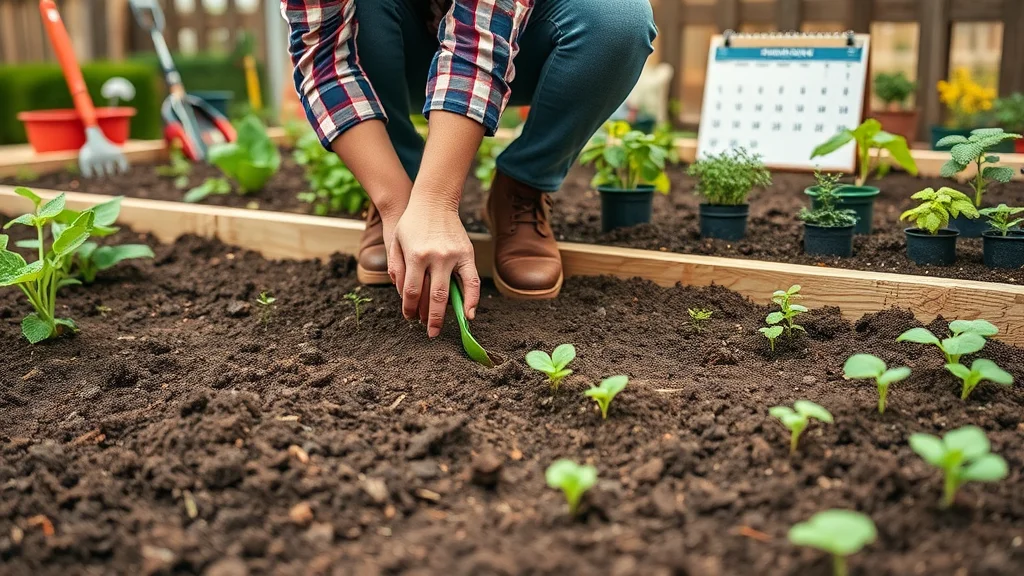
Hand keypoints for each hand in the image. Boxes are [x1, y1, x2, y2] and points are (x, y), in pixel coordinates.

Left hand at [389, 196, 479, 336]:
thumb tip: (403, 294)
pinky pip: (472, 282)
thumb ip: (396, 267)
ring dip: (446, 315)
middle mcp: (435, 257)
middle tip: (428, 333)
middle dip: (429, 319)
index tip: (409, 317)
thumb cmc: (411, 222)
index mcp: (415, 255)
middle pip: (432, 297)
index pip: (412, 291)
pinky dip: (472, 300)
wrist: (434, 200)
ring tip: (441, 328)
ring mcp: (453, 256)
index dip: (410, 308)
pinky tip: (469, 314)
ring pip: (451, 292)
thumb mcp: (396, 241)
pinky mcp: (467, 254)